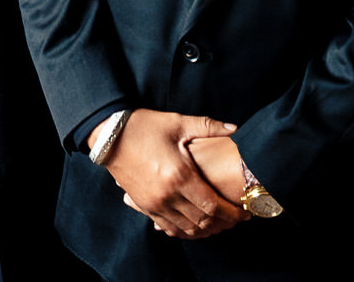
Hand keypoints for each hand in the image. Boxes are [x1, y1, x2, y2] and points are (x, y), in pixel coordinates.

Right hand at [96, 110, 242, 238]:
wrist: (109, 135)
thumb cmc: (144, 127)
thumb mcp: (177, 123)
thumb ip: (208, 126)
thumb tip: (235, 127)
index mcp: (180, 176)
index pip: (213, 206)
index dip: (231, 213)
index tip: (244, 212)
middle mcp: (168, 195)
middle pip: (203, 221)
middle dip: (223, 224)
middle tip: (236, 220)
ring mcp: (154, 203)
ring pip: (186, 229)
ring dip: (206, 230)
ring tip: (220, 225)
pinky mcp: (144, 205)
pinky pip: (168, 227)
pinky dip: (184, 231)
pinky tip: (194, 227)